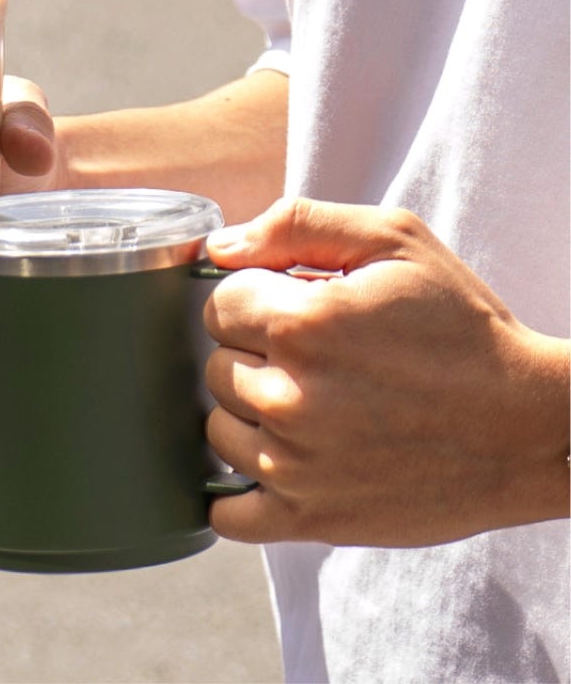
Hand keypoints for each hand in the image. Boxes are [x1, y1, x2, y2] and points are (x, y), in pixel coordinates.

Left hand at [203, 198, 569, 546]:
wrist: (528, 425)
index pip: (217, 305)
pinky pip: (228, 514)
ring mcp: (294, 465)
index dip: (253, 300)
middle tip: (311, 358)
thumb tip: (220, 247)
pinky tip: (272, 464)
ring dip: (249, 415)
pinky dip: (237, 492)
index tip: (291, 309)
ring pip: (217, 431)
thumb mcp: (393, 241)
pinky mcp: (310, 517)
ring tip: (308, 404)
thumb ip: (296, 225)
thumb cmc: (460, 327)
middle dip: (253, 353)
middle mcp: (287, 395)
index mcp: (300, 323)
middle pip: (214, 366)